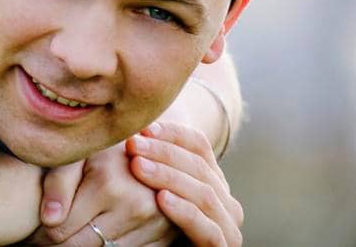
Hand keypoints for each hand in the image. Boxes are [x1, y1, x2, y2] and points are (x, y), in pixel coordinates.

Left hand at [26, 145, 174, 246]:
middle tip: (43, 240)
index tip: (33, 232)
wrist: (151, 148)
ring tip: (69, 235)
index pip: (60, 231)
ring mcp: (155, 224)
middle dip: (58, 246)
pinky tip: (97, 237)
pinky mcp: (166, 236)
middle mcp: (136, 206)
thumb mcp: (74, 154)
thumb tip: (49, 219)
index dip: (41, 235)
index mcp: (108, 184)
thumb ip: (57, 183)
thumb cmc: (102, 149)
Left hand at [126, 122, 243, 246]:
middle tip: (132, 145)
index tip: (142, 128)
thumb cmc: (146, 225)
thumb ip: (146, 164)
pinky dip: (185, 211)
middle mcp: (224, 199)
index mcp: (210, 179)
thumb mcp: (147, 190)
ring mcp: (227, 224)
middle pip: (200, 166)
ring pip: (204, 193)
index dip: (172, 133)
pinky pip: (208, 228)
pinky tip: (161, 199)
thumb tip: (127, 130)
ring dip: (169, 177)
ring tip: (138, 167)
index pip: (199, 144)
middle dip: (163, 152)